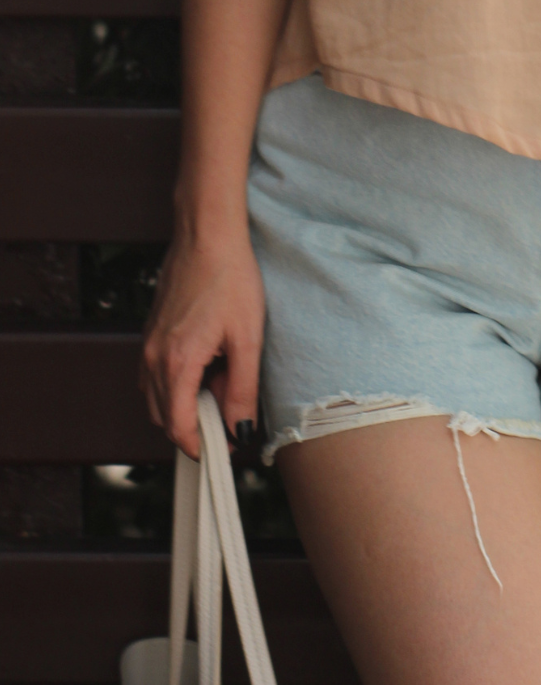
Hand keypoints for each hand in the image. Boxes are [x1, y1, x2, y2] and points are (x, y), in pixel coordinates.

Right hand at [141, 228, 265, 460]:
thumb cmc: (230, 278)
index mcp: (176, 363)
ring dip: (185, 407)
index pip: (178, 427)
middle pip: (163, 418)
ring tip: (223, 388)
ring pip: (156, 399)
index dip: (202, 446)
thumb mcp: (247, 337)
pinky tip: (208, 368)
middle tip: (230, 420)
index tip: (226, 449)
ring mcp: (148, 345)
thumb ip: (242, 389)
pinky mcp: (151, 334)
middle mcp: (153, 358)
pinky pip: (155, 377)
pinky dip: (176, 386)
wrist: (207, 235)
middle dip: (194, 428)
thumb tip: (239, 429)